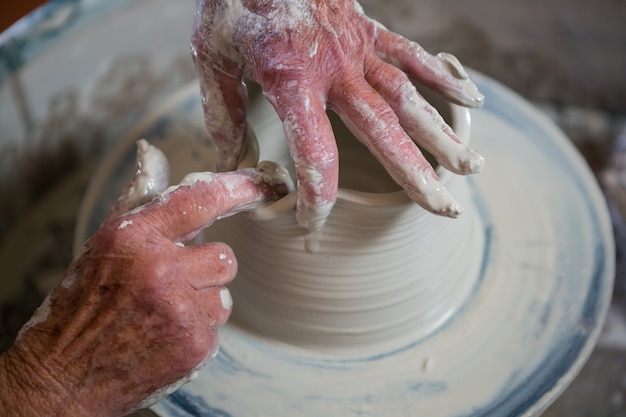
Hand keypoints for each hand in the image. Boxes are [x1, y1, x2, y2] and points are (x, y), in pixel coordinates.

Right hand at [0, 141, 289, 416]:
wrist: (64, 375)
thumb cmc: (83, 305)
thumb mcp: (104, 245)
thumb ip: (137, 200)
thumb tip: (152, 155)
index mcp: (134, 236)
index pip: (199, 200)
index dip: (239, 189)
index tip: (264, 185)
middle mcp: (159, 269)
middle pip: (224, 256)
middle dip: (207, 269)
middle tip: (176, 283)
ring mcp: (179, 309)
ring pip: (224, 294)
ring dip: (203, 302)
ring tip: (165, 312)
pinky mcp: (194, 344)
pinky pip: (216, 325)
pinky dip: (196, 330)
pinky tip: (164, 336)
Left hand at [191, 0, 484, 234]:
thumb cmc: (231, 1)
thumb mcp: (211, 55)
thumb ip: (223, 111)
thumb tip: (230, 161)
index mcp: (292, 80)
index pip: (315, 153)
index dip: (317, 198)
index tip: (314, 228)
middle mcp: (335, 68)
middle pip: (384, 131)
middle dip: (416, 175)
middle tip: (446, 208)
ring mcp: (357, 47)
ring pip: (408, 98)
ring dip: (441, 134)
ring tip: (470, 167)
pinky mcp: (368, 28)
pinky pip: (412, 54)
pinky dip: (442, 78)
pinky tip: (472, 101)